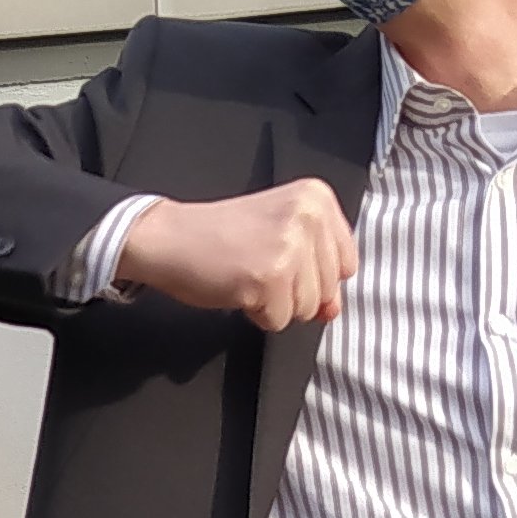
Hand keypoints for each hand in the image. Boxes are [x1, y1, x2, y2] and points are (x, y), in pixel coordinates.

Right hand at [114, 179, 356, 330]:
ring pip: (308, 308)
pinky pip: (280, 320)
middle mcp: (309, 215)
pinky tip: (237, 286)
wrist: (169, 238)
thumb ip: (317, 271)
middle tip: (257, 265)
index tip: (280, 256)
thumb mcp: (280, 239)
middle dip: (295, 291)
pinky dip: (257, 314)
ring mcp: (290, 246)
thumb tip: (334, 311)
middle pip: (330, 289)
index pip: (347, 262)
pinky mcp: (270, 277)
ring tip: (247, 274)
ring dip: (276, 304)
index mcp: (317, 197)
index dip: (314, 274)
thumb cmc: (220, 236)